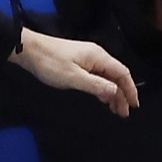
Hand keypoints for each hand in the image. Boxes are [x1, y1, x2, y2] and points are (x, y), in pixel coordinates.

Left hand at [12, 27, 138, 115]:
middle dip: (122, 94)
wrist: (28, 49)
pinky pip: (98, 75)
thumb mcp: (73, 78)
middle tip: (123, 112)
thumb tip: (116, 91)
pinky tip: (101, 97)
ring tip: (114, 108)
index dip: (130, 90)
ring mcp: (88, 58)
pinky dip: (103, 88)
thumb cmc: (49, 63)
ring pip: (108, 76)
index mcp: (99, 57)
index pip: (122, 73)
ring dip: (113, 92)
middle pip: (117, 76)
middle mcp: (97, 56)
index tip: (133, 105)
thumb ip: (96, 85)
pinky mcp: (80, 61)